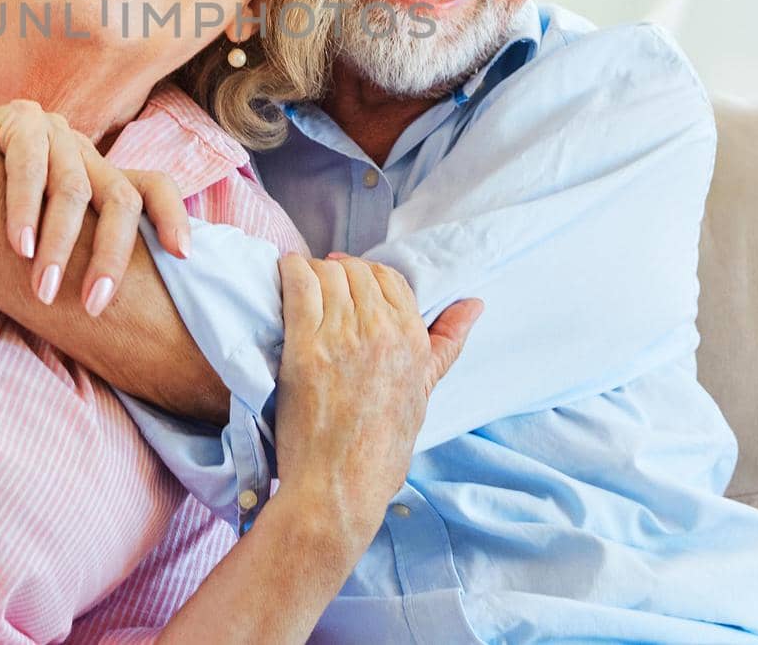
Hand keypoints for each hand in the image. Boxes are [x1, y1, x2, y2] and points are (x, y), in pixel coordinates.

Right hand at [0, 101, 191, 314]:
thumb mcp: (35, 232)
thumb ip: (69, 251)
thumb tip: (106, 316)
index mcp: (94, 173)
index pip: (151, 186)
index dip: (173, 217)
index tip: (183, 257)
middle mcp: (81, 149)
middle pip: (121, 198)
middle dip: (112, 255)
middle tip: (94, 304)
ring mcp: (51, 129)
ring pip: (73, 188)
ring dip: (59, 245)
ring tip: (42, 289)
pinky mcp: (15, 119)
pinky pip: (28, 162)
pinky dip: (24, 207)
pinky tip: (17, 246)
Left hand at [274, 255, 480, 543]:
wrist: (339, 487)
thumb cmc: (380, 449)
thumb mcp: (424, 393)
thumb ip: (447, 343)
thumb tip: (475, 303)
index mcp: (414, 341)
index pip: (390, 278)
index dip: (365, 277)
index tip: (347, 287)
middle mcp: (383, 333)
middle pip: (356, 271)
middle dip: (337, 273)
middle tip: (320, 289)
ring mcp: (344, 337)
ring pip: (327, 273)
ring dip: (311, 273)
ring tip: (300, 288)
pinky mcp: (307, 346)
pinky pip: (300, 284)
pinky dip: (290, 272)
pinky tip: (283, 275)